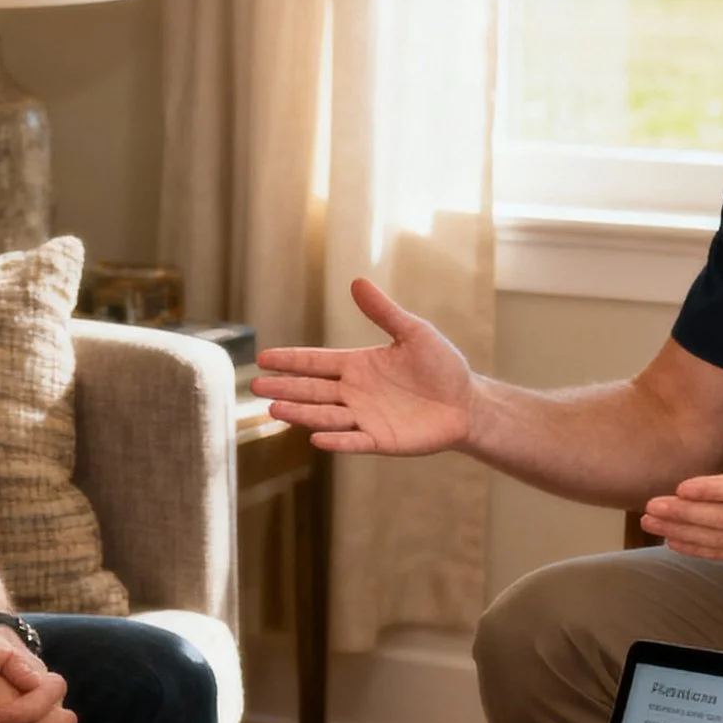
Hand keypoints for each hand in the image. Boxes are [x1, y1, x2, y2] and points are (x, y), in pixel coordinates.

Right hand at [251, 278, 474, 455]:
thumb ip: (383, 311)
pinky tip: (316, 439)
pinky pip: (354, 441)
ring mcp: (364, 418)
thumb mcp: (413, 332)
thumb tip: (356, 281)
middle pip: (311, 390)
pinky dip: (336, 441)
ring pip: (325, 416)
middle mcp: (354, 393)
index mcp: (358, 366)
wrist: (466, 402)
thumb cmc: (441, 365)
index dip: (291, 360)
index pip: (316, 362)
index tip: (264, 358)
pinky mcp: (380, 440)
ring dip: (301, 414)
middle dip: (284, 388)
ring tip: (274, 410)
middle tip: (256, 386)